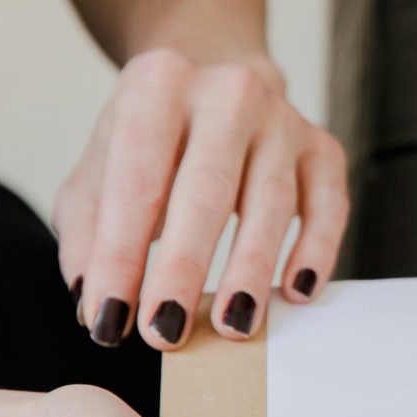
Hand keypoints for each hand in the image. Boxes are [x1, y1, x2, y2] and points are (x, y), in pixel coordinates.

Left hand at [55, 47, 348, 349]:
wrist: (212, 83)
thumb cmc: (148, 144)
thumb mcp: (96, 175)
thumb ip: (87, 234)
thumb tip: (95, 303)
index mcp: (157, 85)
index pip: (136, 183)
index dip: (120, 257)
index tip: (108, 321)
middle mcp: (227, 92)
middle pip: (207, 190)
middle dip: (184, 268)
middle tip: (165, 332)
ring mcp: (282, 118)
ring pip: (271, 201)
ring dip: (250, 270)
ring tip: (231, 326)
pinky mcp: (322, 147)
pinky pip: (328, 204)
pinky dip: (316, 251)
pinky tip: (294, 291)